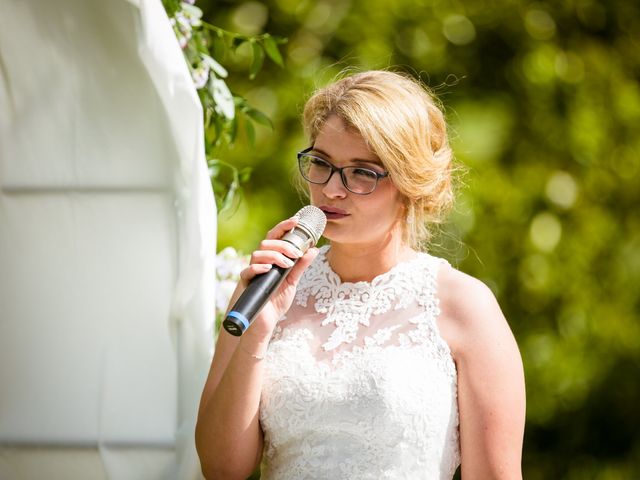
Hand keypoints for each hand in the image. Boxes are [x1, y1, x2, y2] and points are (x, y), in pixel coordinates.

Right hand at [233, 216, 319, 339]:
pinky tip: (268, 269)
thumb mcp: (292, 282)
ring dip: (275, 255)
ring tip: (287, 265)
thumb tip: (313, 250)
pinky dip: (258, 267)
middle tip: (296, 254)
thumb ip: (301, 266)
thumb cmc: (276, 301)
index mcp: (271, 260)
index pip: (275, 238)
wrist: (265, 323)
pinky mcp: (246, 284)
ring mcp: (252, 272)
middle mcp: (260, 263)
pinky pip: (247, 270)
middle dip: (283, 245)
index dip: (283, 227)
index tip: (296, 220)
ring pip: (258, 253)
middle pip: (267, 243)